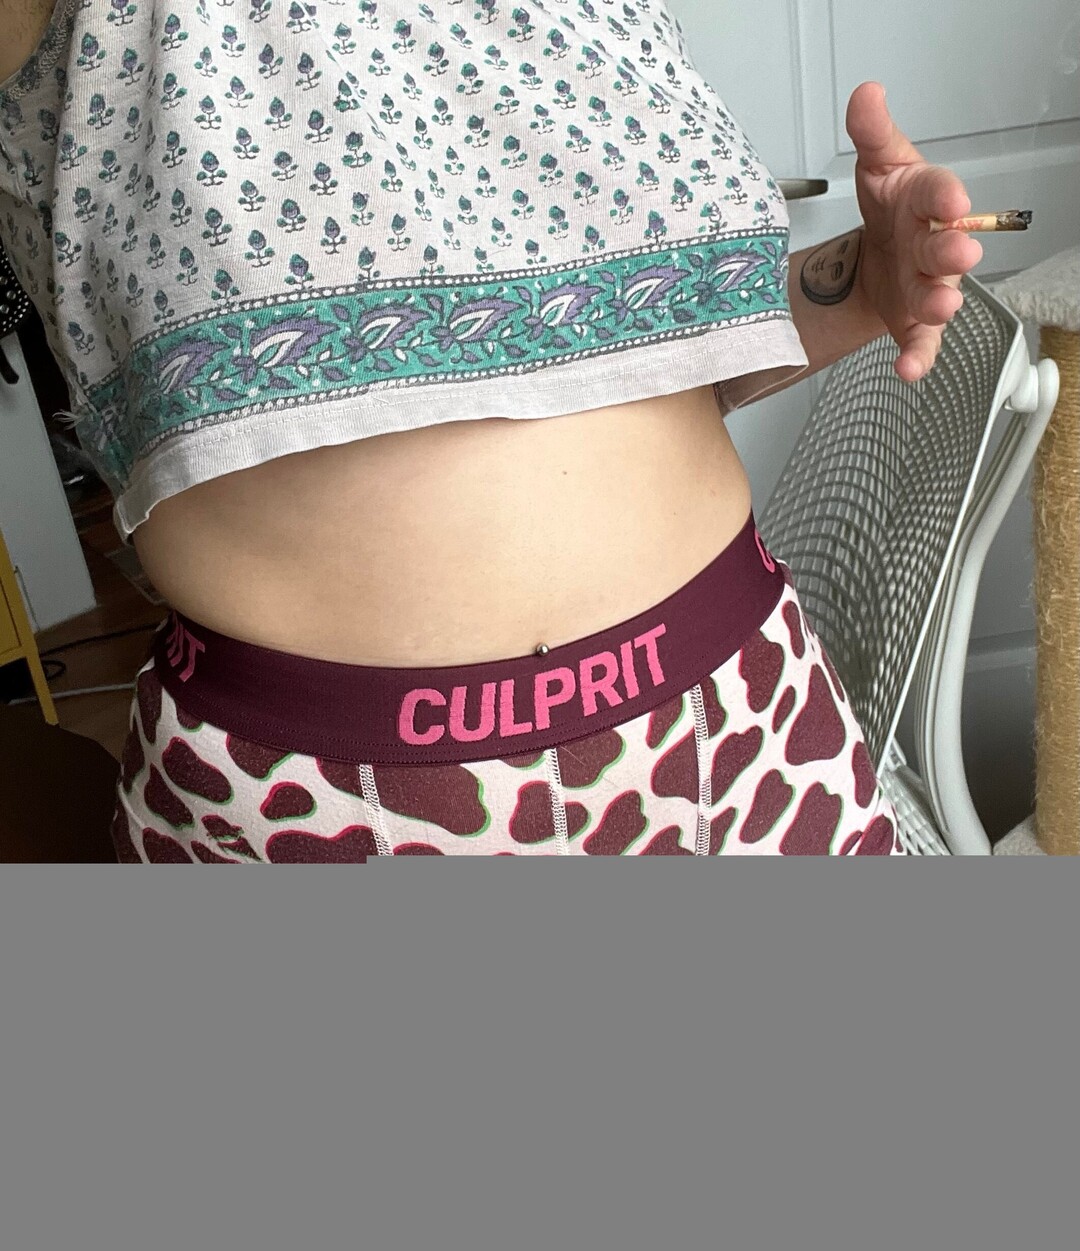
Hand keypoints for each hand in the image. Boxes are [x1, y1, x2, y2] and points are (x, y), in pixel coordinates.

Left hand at [846, 81, 982, 382]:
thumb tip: (866, 95)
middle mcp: (934, 245)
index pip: (938, 192)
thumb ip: (871, 133)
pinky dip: (916, 358)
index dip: (945, 195)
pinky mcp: (913, 321)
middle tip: (960, 252)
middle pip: (946, 247)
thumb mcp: (878, 165)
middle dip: (953, 249)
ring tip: (941, 306)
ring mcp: (926, 284)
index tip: (950, 199)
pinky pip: (919, 342)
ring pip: (939, 295)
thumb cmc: (889, 208)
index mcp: (926, 202)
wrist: (878, 254)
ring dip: (941, 302)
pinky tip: (908, 371)